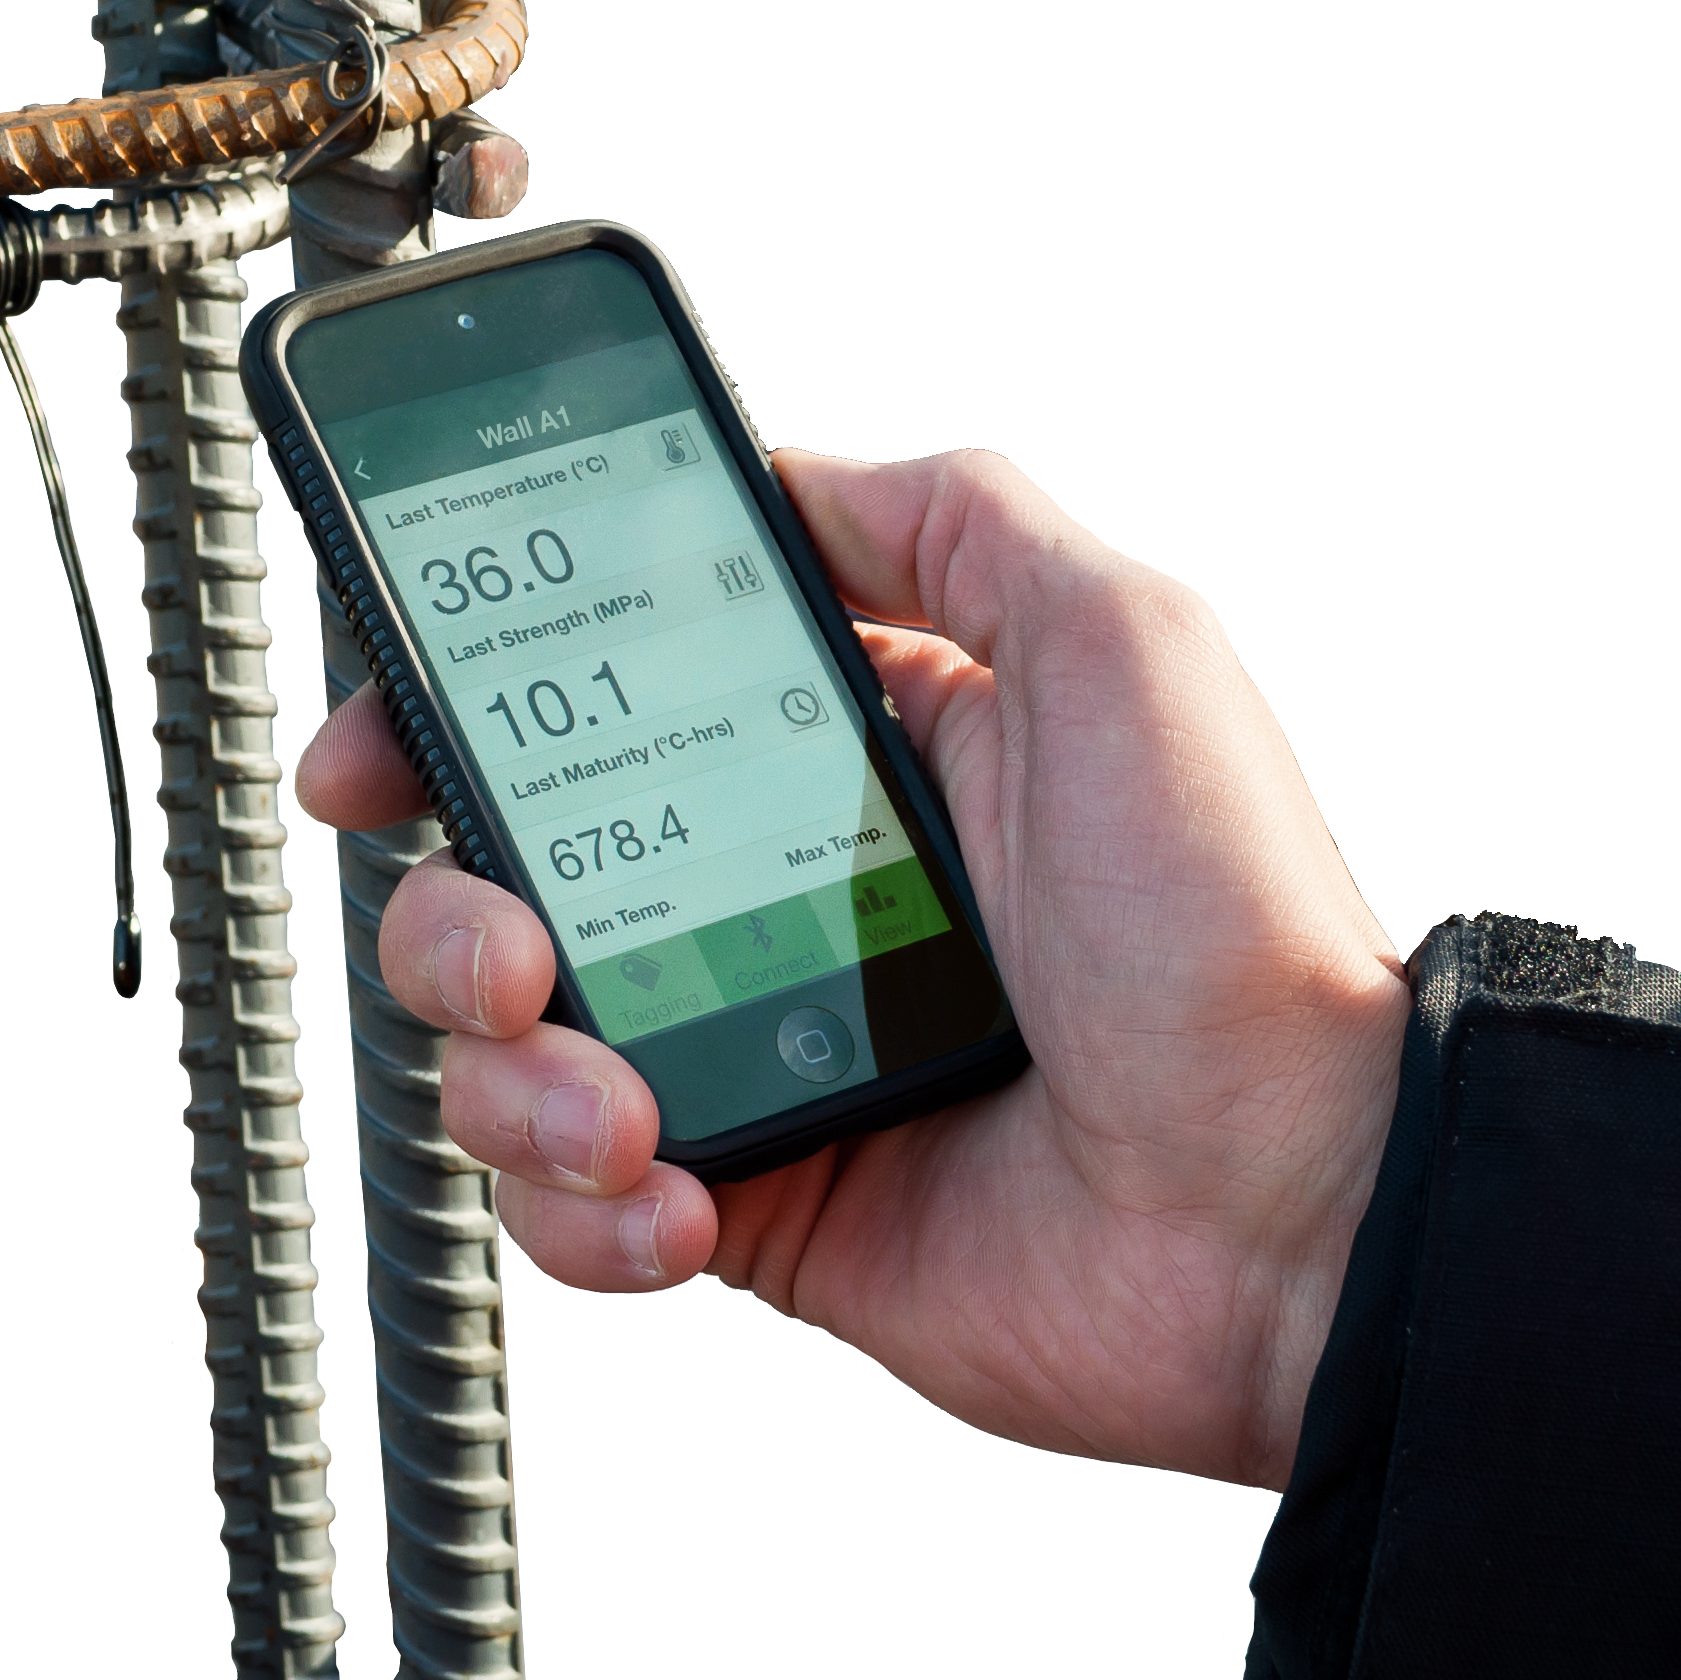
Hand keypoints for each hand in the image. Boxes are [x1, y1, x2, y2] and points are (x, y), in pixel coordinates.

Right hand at [292, 448, 1408, 1489]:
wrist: (1297, 1215)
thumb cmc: (1233, 930)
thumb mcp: (1121, 638)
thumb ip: (952, 518)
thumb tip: (785, 464)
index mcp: (844, 755)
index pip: (591, 701)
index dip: (452, 708)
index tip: (382, 733)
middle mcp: (773, 900)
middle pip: (501, 878)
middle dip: (449, 909)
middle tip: (504, 939)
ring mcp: (751, 1056)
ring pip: (502, 1051)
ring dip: (508, 1076)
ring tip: (620, 1102)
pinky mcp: (751, 1205)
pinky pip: (570, 1211)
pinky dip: (580, 1213)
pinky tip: (676, 1197)